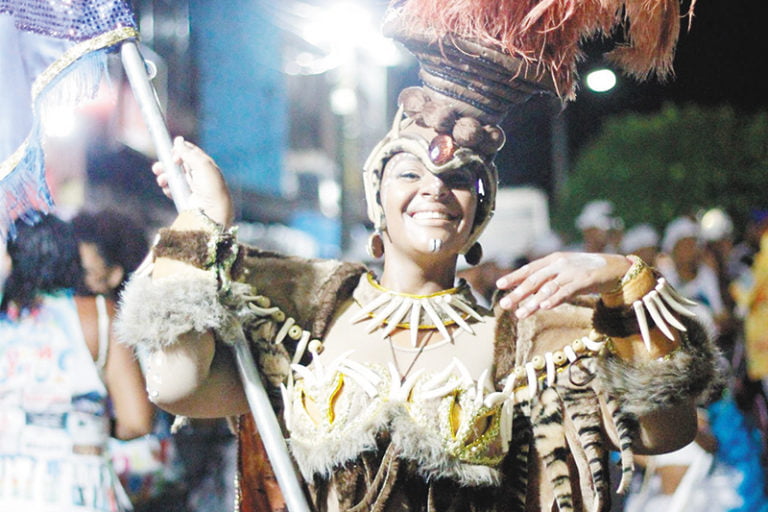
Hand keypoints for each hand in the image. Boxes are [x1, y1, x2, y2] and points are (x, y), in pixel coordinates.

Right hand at [152, 137, 233, 225]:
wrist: (212, 213)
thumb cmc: (211, 188)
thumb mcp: (202, 165)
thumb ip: (188, 153)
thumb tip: (178, 140)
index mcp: (205, 164)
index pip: (189, 152)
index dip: (179, 150)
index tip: (172, 153)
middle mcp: (198, 174)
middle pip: (178, 163)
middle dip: (167, 163)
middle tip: (159, 167)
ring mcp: (191, 186)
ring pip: (173, 176)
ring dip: (164, 175)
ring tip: (161, 179)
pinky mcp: (185, 197)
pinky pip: (172, 189)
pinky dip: (167, 187)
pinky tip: (166, 189)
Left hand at [495, 252, 631, 318]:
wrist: (616, 267)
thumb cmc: (587, 271)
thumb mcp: (565, 271)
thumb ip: (549, 279)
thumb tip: (529, 293)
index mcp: (553, 259)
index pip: (529, 269)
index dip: (514, 276)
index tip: (499, 285)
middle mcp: (560, 263)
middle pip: (534, 280)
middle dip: (518, 293)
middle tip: (504, 304)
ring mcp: (571, 271)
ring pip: (547, 288)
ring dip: (532, 302)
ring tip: (520, 314)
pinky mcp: (584, 280)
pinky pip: (565, 291)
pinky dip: (553, 299)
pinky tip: (543, 307)